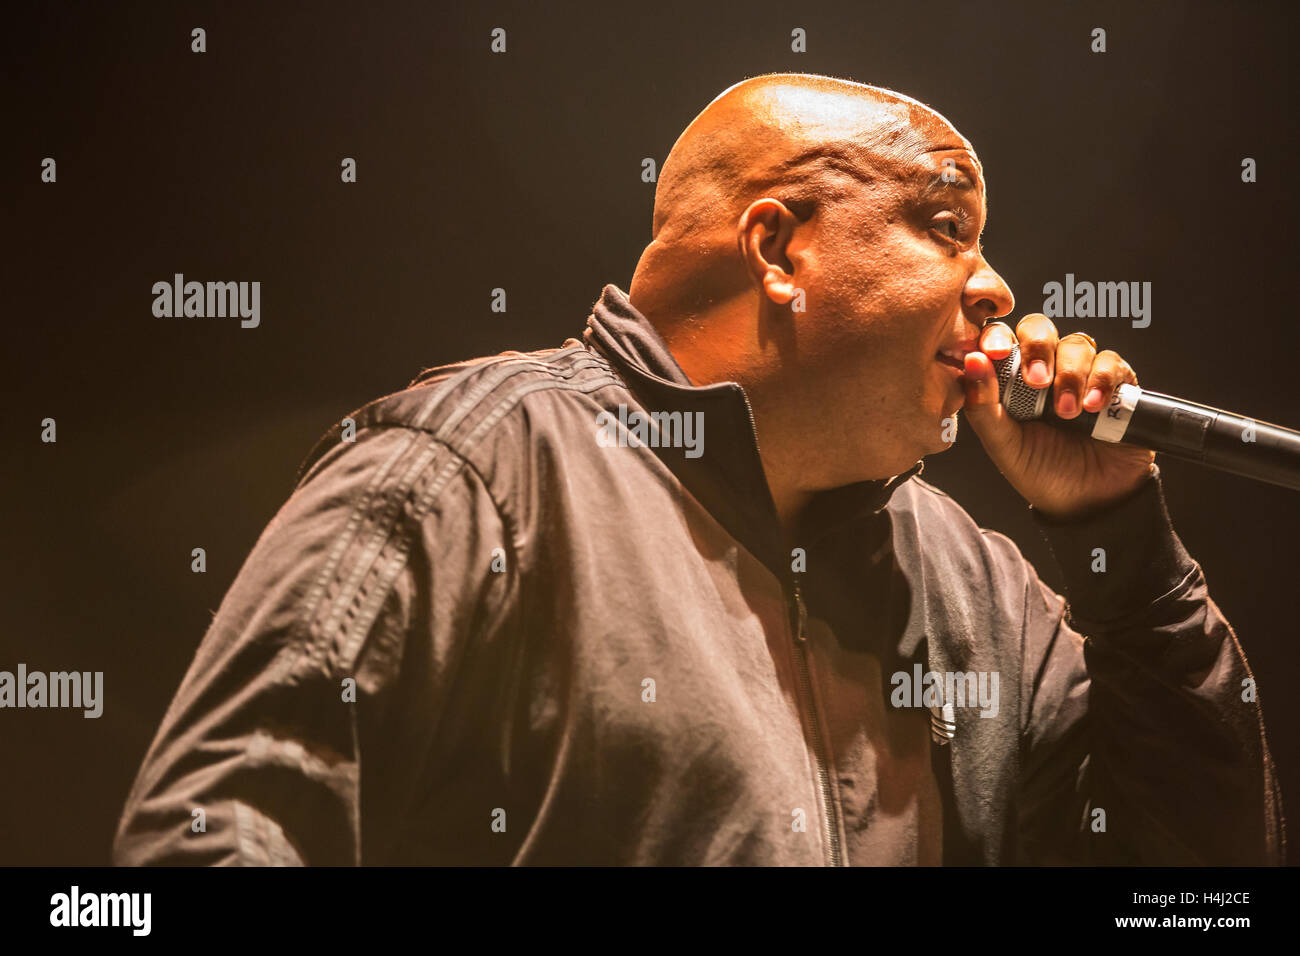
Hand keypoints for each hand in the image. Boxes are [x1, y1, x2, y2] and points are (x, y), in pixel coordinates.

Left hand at [960, 314, 1155, 519]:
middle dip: (1038, 348)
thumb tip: (971, 361)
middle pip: (1039, 329)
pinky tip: (1094, 407)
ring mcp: (1081, 374)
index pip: (1000, 339)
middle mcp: (1045, 370)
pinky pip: (1112, 361)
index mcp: (1010, 380)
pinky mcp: (1116, 384)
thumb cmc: (1039, 472)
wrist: (1089, 502)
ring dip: (1071, 374)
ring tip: (1067, 413)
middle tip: (1038, 383)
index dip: (996, 337)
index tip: (996, 353)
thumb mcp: (1003, 445)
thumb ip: (983, 407)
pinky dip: (1102, 379)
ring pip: (1076, 344)